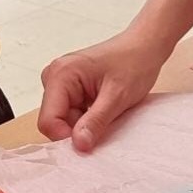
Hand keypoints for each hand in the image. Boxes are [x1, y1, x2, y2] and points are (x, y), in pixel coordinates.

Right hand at [39, 27, 170, 151]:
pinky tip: (103, 109)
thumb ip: (95, 122)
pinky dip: (87, 119)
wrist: (144, 47)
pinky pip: (71, 115)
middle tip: (105, 121)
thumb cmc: (134, 62)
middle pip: (54, 122)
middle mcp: (55, 77)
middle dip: (78, 130)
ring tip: (107, 111)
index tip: (90, 142)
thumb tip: (78, 145)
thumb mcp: (117, 97)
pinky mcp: (69, 89)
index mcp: (60, 75)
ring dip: (85, 125)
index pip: (48, 121)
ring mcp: (61, 83)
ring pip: (64, 121)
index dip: (67, 137)